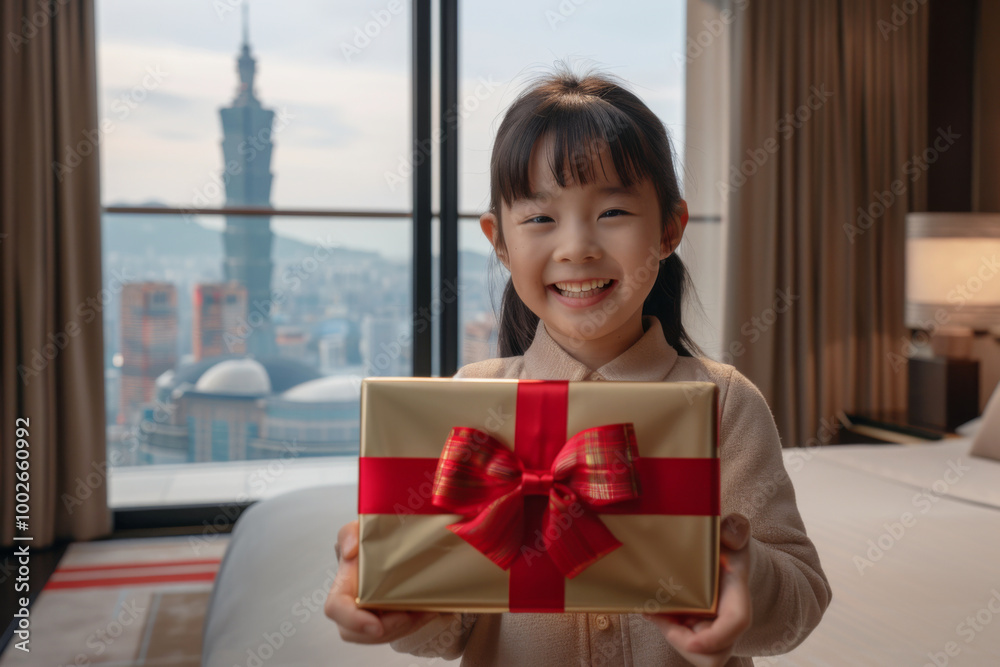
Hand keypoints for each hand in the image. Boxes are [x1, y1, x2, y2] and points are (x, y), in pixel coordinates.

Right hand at [324, 519, 440, 642]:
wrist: (392, 547)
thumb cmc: (371, 541)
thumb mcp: (359, 530)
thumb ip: (348, 534)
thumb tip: (350, 551)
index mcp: (343, 586)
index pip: (336, 609)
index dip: (353, 621)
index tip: (377, 626)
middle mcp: (352, 607)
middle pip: (359, 633)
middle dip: (387, 629)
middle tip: (410, 615)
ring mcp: (370, 618)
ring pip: (383, 635)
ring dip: (405, 627)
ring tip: (425, 609)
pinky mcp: (390, 622)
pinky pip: (400, 632)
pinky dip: (416, 623)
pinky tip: (430, 609)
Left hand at [643, 513, 752, 666]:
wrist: (724, 557)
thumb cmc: (727, 547)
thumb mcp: (733, 532)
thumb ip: (735, 528)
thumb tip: (729, 538)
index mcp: (737, 595)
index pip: (736, 623)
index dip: (715, 638)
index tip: (691, 642)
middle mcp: (728, 620)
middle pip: (714, 652)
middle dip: (682, 641)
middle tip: (655, 614)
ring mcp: (713, 629)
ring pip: (696, 652)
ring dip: (671, 635)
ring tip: (651, 611)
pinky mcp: (697, 630)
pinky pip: (683, 643)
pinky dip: (666, 630)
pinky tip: (652, 610)